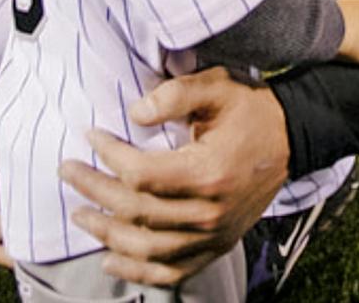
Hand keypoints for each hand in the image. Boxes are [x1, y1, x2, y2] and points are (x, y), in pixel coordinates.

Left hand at [58, 67, 289, 286]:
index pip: (141, 173)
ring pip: (147, 248)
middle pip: (136, 211)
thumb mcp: (217, 87)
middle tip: (68, 171)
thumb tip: (134, 113)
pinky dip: (137, 271)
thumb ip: (175, 95)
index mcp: (208, 171)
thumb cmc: (250, 109)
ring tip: (79, 213)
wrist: (290, 138)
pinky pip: (170, 271)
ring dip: (106, 233)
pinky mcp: (217, 246)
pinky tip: (111, 258)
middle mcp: (209, 211)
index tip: (89, 135)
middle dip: (94, 191)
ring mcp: (213, 234)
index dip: (108, 155)